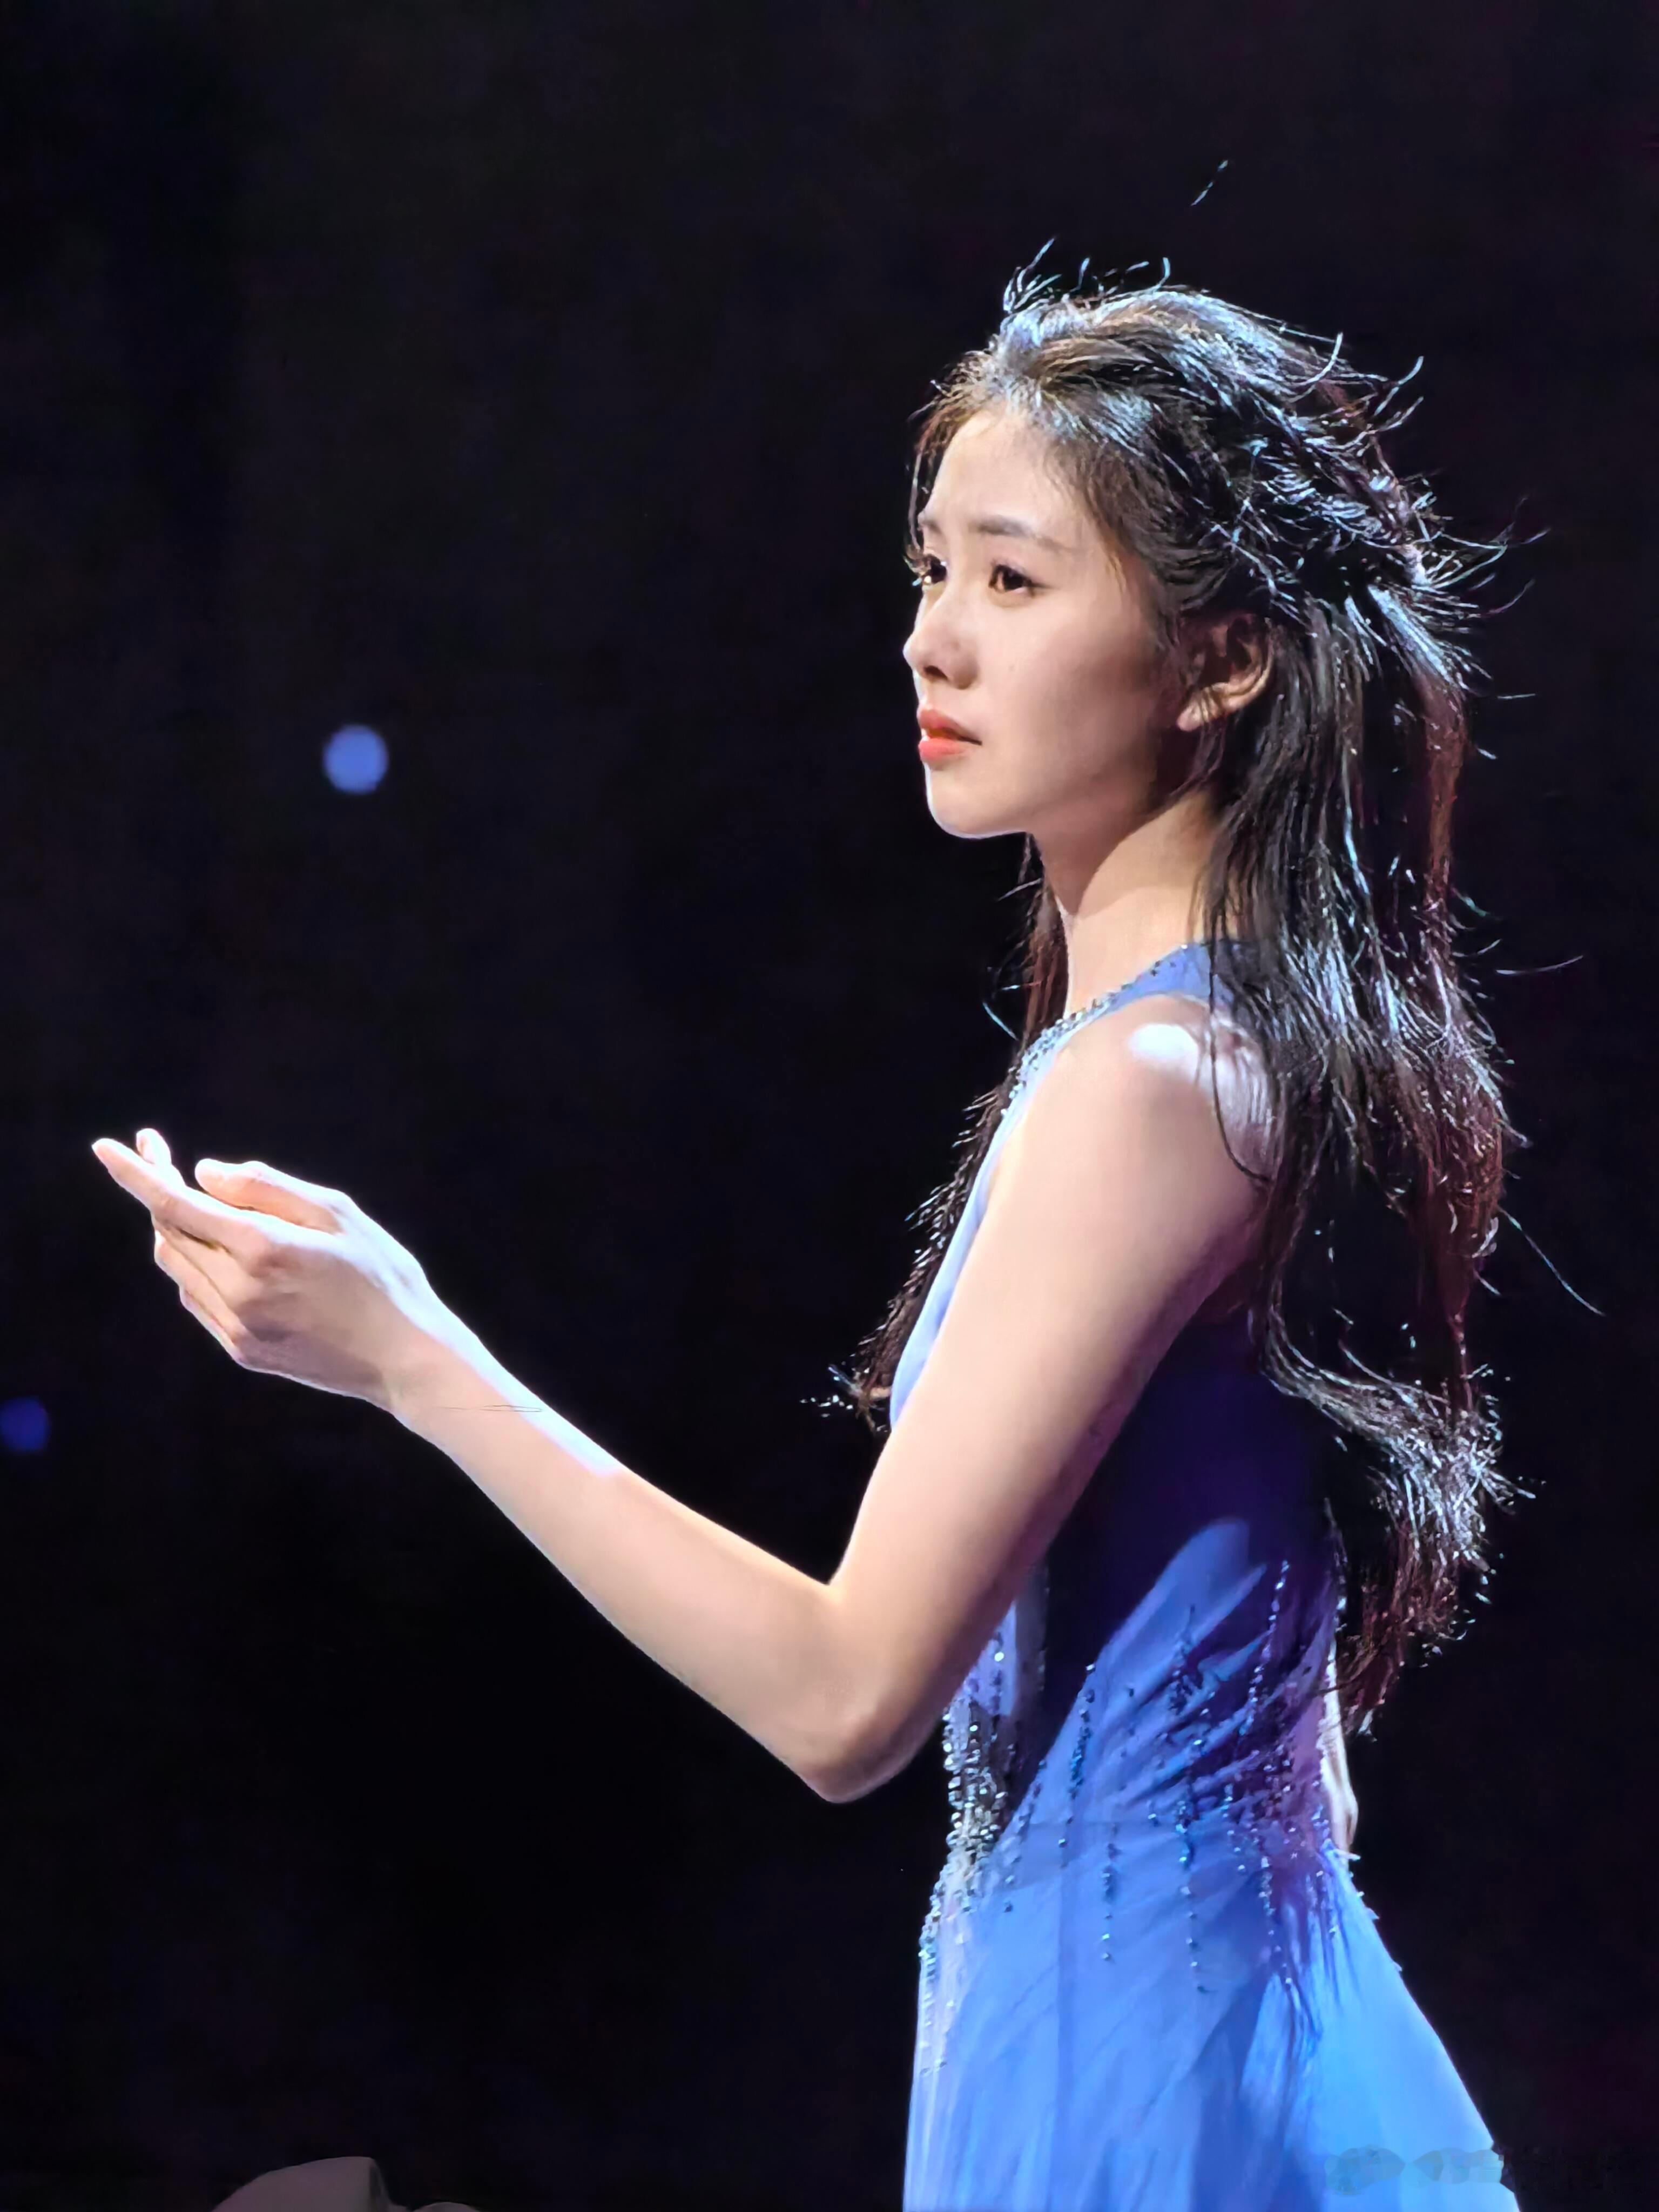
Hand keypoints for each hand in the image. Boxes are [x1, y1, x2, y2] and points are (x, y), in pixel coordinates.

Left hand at [91, 1127, 461, 1411]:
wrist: (405, 1356)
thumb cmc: (382, 1274)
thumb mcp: (337, 1211)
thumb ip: (265, 1188)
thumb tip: (204, 1174)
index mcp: (262, 1249)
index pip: (175, 1204)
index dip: (137, 1173)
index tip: (106, 1147)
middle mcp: (238, 1290)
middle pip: (170, 1233)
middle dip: (162, 1192)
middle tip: (167, 1158)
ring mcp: (236, 1326)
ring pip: (178, 1268)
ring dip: (179, 1231)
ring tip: (209, 1208)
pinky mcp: (241, 1350)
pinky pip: (198, 1299)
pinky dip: (198, 1269)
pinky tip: (229, 1257)